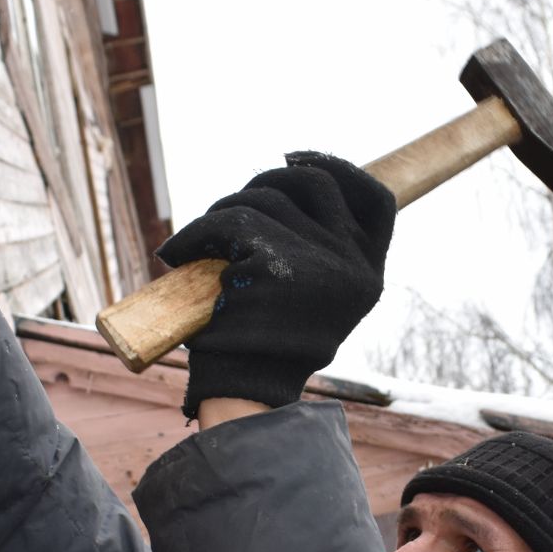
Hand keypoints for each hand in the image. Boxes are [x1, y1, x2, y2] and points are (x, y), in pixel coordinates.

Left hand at [157, 152, 393, 418]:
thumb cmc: (269, 348)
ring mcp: (316, 260)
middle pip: (313, 183)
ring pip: (264, 198)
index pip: (375, 200)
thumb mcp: (317, 301)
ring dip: (223, 211)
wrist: (246, 392)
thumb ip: (320, 253)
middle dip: (266, 182)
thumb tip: (295, 185)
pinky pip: (225, 223)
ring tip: (201, 243)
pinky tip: (177, 254)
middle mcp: (352, 264)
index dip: (338, 168)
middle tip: (233, 207)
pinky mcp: (272, 261)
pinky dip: (194, 234)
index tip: (299, 160)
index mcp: (369, 275)